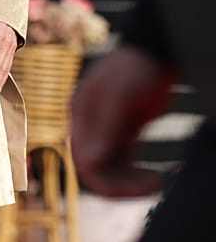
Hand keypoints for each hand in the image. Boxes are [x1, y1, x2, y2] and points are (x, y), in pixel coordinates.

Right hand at [72, 46, 174, 196]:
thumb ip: (104, 128)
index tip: (135, 187)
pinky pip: (128, 164)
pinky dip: (141, 174)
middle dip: (123, 185)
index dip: (104, 180)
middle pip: (98, 170)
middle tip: (155, 185)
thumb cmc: (135, 68)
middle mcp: (91, 128)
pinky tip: (161, 175)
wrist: (156, 54)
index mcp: (80, 116)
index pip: (83, 159)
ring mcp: (108, 131)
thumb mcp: (120, 96)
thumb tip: (88, 162)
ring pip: (113, 170)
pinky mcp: (126, 134)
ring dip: (134, 182)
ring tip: (162, 181)